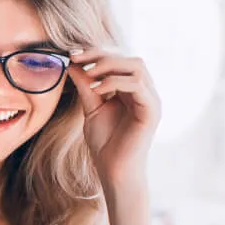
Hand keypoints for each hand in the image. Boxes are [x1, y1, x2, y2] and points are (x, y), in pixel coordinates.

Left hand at [68, 48, 160, 191]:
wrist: (113, 170)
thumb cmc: (105, 144)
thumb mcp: (91, 108)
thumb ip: (86, 86)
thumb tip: (72, 63)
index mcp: (133, 90)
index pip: (120, 61)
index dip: (97, 54)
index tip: (72, 55)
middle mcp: (145, 92)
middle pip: (130, 59)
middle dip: (102, 55)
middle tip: (77, 59)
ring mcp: (151, 100)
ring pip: (136, 66)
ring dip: (109, 66)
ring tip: (88, 75)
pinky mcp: (152, 110)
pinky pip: (137, 84)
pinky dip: (115, 82)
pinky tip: (96, 90)